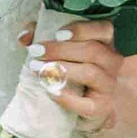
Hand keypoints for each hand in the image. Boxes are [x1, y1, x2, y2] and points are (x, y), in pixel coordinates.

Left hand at [29, 17, 124, 136]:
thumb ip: (42, 37)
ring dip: (60, 69)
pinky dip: (66, 98)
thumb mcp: (60, 51)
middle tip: (35, 51)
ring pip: (90, 73)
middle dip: (60, 50)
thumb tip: (23, 37)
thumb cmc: (71, 71)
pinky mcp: (103, 107)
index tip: (58, 34)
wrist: (87, 108)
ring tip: (38, 69)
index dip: (83, 29)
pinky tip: (50, 92)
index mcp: (106, 43)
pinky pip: (86, 104)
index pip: (104, 29)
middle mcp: (113, 62)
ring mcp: (110, 85)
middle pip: (92, 50)